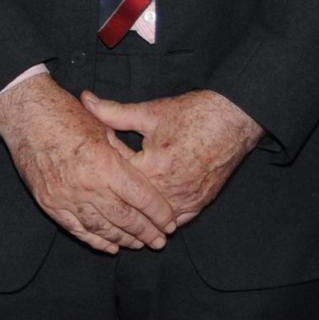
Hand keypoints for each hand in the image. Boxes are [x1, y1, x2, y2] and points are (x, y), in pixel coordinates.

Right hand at [0, 73, 176, 253]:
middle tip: (160, 241)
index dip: (159, 214)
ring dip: (124, 240)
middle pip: (125, 219)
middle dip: (147, 232)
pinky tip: (111, 246)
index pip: (141, 198)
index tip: (170, 222)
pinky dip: (96, 241)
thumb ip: (124, 157)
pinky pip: (77, 230)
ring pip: (103, 229)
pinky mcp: (49, 203)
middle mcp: (86, 185)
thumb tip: (145, 179)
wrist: (25, 115)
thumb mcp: (104, 130)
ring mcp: (65, 197)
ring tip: (139, 244)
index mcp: (105, 164)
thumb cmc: (66, 115)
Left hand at [80, 88, 260, 226]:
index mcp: (154, 167)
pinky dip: (163, 219)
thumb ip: (114, 112)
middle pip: (135, 204)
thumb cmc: (193, 114)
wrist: (233, 119)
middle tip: (102, 196)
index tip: (96, 168)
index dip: (105, 172)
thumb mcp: (150, 112)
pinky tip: (151, 217)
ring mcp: (188, 199)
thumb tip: (85, 100)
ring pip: (155, 219)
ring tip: (122, 213)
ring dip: (140, 215)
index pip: (120, 180)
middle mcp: (171, 189)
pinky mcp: (201, 202)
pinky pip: (177, 220)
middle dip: (119, 198)